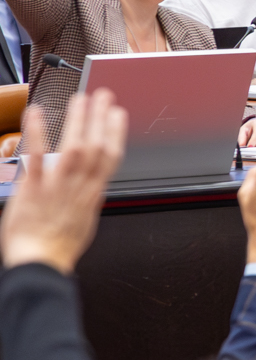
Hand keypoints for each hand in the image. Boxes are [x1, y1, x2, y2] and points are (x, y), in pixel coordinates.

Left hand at [2, 92, 123, 272]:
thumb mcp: (83, 224)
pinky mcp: (34, 189)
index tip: (117, 115)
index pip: (110, 157)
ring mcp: (58, 186)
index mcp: (92, 195)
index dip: (116, 133)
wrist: (40, 263)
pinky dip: (38, 134)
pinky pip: (38, 158)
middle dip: (101, 119)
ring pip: (75, 148)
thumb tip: (92, 191)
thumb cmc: (57, 248)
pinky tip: (37, 114)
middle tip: (102, 95)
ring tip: (80, 99)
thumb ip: (86, 202)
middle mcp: (79, 187)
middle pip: (97, 147)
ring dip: (79, 121)